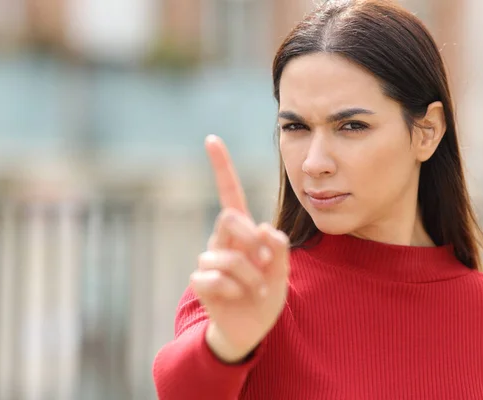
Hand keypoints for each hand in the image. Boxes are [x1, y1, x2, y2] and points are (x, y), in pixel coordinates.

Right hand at [190, 135, 289, 362]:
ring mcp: (209, 261)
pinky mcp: (200, 282)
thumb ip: (278, 248)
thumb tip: (264, 227)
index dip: (221, 167)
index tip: (211, 139)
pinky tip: (238, 297)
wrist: (251, 328)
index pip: (229, 193)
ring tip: (256, 290)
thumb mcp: (282, 269)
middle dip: (250, 238)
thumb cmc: (266, 293)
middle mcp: (223, 240)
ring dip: (250, 277)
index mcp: (242, 231)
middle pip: (228, 216)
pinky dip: (234, 290)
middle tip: (265, 261)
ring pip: (226, 256)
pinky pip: (214, 278)